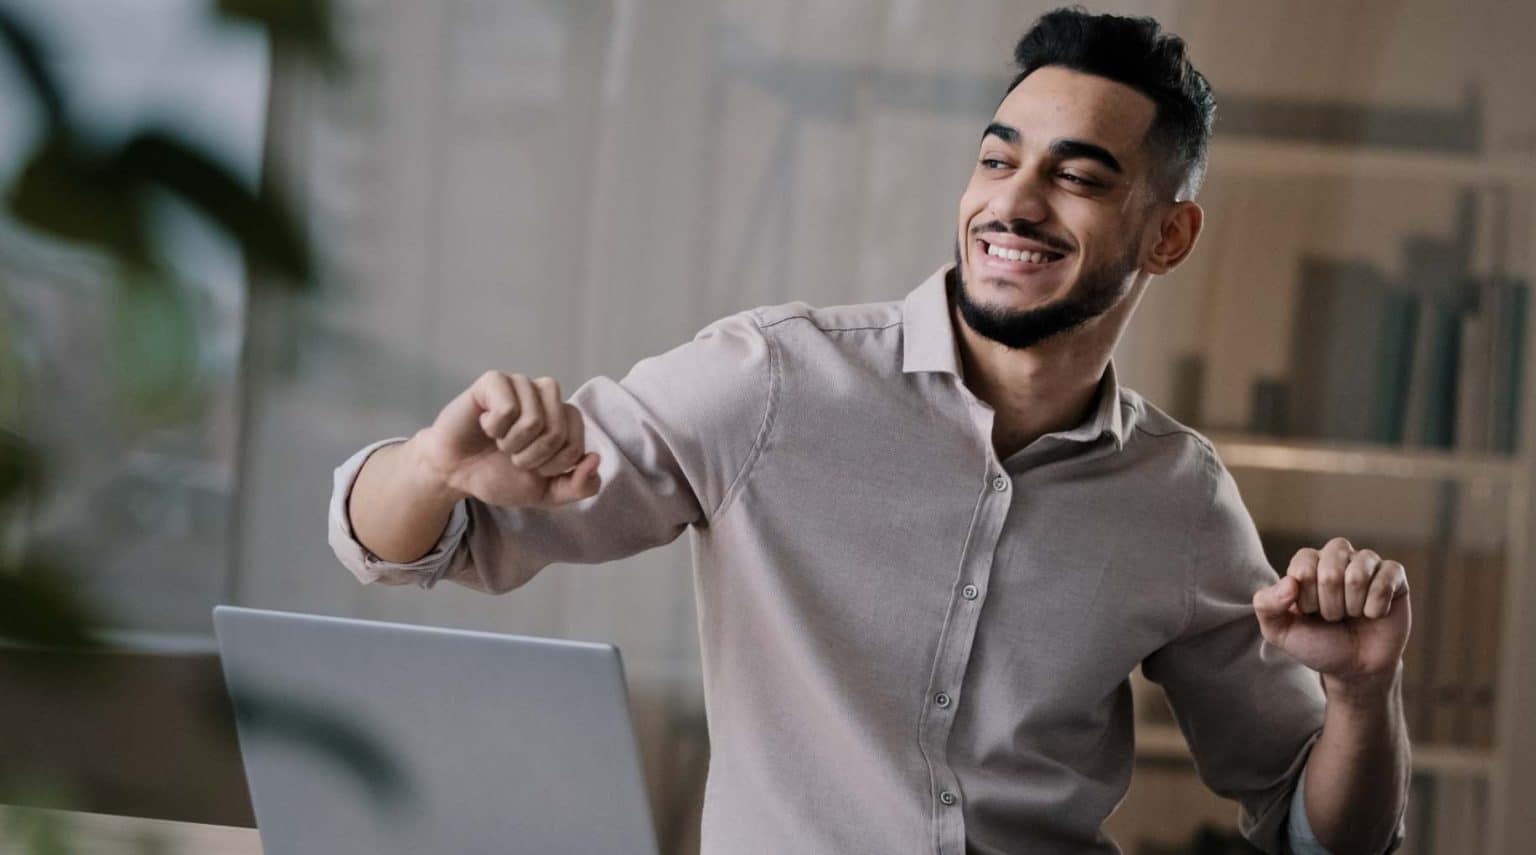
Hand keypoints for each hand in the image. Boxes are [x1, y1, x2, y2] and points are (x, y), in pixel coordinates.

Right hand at [414, 370, 601, 508]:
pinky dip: (494, 427)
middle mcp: (546, 396)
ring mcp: (521, 385)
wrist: (455, 473)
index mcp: (563, 418)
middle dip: (533, 457)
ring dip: (513, 443)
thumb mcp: (546, 493)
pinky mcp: (494, 381)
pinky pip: (508, 406)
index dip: (554, 465)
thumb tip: (595, 460)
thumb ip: (579, 486)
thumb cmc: (500, 476)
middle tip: (512, 456)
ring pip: (534, 419)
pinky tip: (485, 425)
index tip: (534, 468)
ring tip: (500, 442)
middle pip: (558, 430)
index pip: (576, 442)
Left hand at [1252, 537, 1410, 685]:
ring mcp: (1367, 564)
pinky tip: (1374, 614)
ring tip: (1352, 615)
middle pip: (1330, 570)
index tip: (1310, 613)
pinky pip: (1387, 578)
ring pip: (1358, 574)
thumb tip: (1289, 582)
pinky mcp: (1394, 576)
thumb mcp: (1280, 631)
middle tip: (1333, 617)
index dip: (1306, 598)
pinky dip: (1377, 606)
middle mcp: (1336, 557)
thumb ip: (1267, 605)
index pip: (1303, 567)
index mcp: (1307, 563)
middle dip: (1329, 605)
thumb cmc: (1317, 644)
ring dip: (1353, 606)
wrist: (1355, 668)